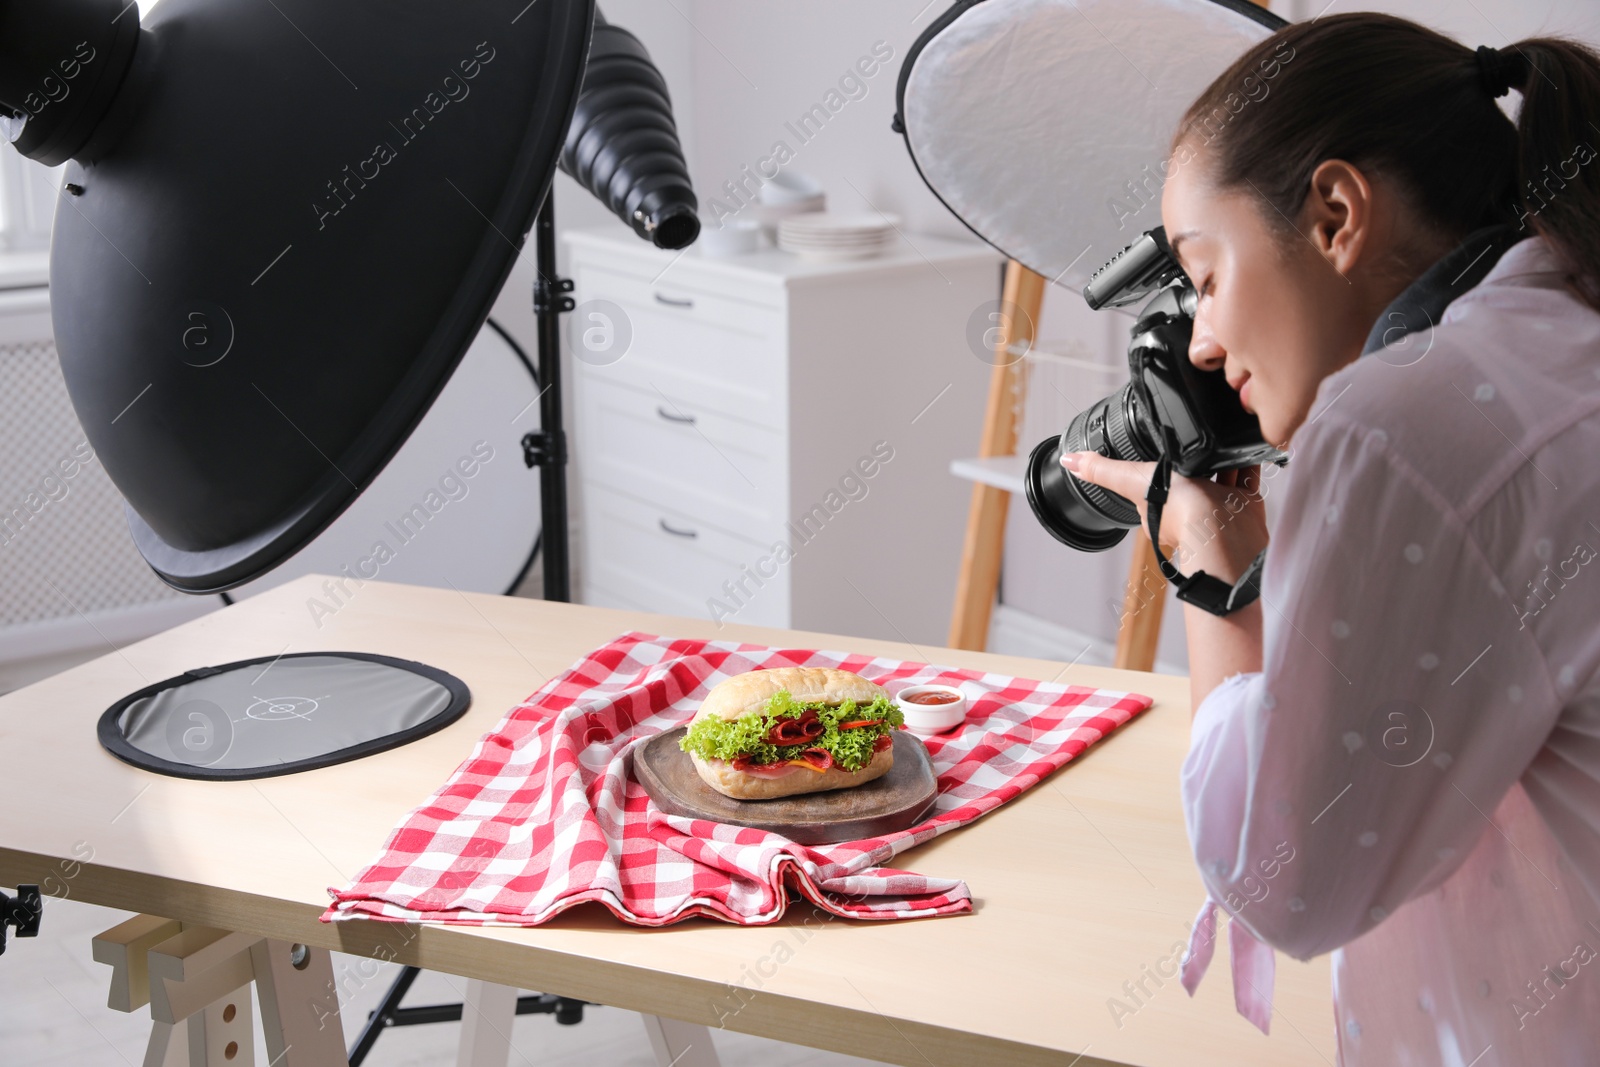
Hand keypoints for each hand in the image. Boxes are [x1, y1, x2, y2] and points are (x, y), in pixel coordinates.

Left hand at [1061, 452, 1269, 583]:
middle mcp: (1190, 504)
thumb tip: (1069, 460)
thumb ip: (1102, 471)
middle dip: (1193, 458)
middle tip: (1194, 434)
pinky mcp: (1244, 502)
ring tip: (1219, 433)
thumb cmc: (1179, 511)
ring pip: (1220, 474)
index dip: (1155, 465)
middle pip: (1189, 475)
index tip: (1159, 445)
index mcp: (1159, 503)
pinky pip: (1247, 477)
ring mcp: (1219, 504)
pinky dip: (1248, 461)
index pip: (1154, 480)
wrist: (1223, 528)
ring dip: (1220, 457)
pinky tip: (1245, 444)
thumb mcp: (1131, 480)